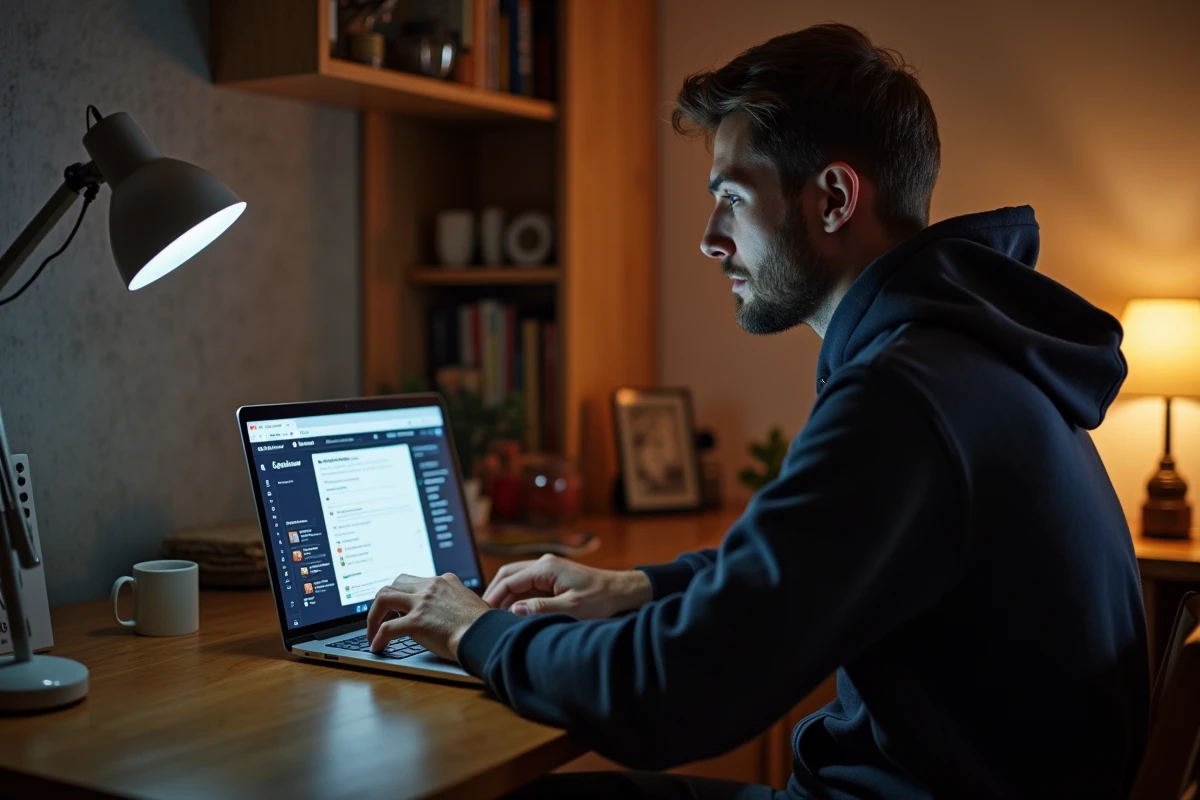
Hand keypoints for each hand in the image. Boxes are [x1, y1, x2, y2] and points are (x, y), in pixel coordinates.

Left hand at [365, 573, 490, 661]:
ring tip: (372, 631)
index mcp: (444, 581)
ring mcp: (422, 602)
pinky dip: (378, 637)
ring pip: (383, 598)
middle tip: (380, 617)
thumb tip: (452, 612)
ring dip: (373, 615)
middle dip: (384, 600)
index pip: (415, 581)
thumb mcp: (470, 602)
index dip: (403, 595)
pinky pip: (387, 628)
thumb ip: (456, 601)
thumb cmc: (484, 625)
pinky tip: (377, 647)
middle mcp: (431, 586)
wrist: (486, 635)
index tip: (398, 607)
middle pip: (395, 583)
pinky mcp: (417, 621)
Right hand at [483, 554, 652, 619]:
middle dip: (494, 593)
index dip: (494, 597)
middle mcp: (544, 565)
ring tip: (495, 616)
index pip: (509, 580)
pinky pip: (527, 586)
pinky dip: (517, 597)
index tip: (482, 613)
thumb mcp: (572, 607)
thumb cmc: (600, 599)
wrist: (621, 592)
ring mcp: (547, 571)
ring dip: (505, 596)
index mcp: (546, 568)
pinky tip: (513, 613)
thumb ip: (542, 608)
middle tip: (483, 613)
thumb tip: (514, 610)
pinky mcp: (552, 579)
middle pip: (508, 575)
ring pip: (516, 580)